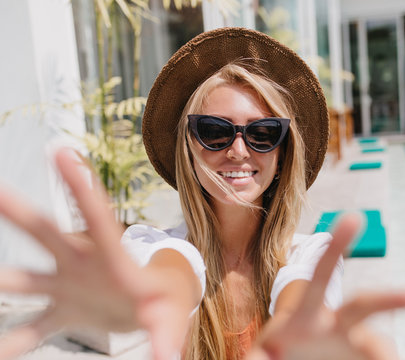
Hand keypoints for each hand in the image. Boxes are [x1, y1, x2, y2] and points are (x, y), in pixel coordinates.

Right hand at [0, 149, 190, 359]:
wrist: (153, 307)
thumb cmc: (164, 303)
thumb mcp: (168, 317)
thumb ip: (165, 337)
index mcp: (111, 258)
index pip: (95, 216)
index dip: (79, 186)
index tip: (61, 152)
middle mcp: (81, 265)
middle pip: (46, 234)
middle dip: (18, 212)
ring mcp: (67, 287)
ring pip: (25, 278)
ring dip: (2, 276)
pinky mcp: (62, 312)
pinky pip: (30, 327)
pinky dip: (13, 341)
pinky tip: (0, 350)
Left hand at [246, 214, 404, 359]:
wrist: (295, 358)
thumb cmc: (279, 349)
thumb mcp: (263, 351)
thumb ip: (258, 357)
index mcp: (308, 313)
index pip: (322, 274)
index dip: (336, 249)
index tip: (354, 217)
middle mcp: (335, 323)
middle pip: (363, 305)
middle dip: (390, 299)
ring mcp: (352, 341)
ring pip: (379, 346)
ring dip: (383, 355)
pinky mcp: (362, 355)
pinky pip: (380, 358)